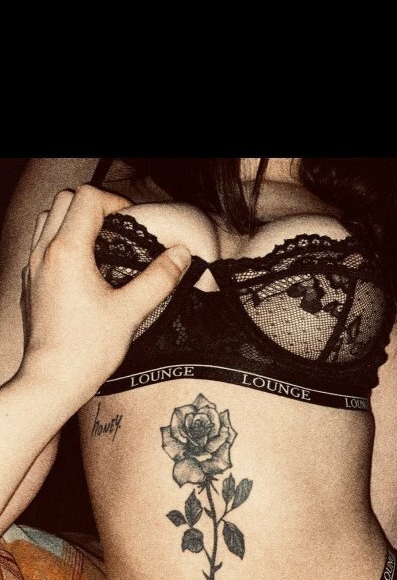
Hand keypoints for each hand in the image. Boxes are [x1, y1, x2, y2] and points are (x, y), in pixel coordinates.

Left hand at [20, 185, 191, 402]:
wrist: (52, 381)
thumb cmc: (86, 350)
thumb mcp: (131, 312)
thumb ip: (159, 278)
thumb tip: (181, 254)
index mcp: (68, 252)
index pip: (88, 199)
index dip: (115, 203)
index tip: (134, 225)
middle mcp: (45, 253)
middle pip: (65, 201)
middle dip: (95, 206)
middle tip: (119, 229)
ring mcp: (33, 268)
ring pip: (48, 220)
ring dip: (75, 221)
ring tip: (101, 245)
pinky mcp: (31, 285)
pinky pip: (41, 247)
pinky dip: (62, 243)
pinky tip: (84, 270)